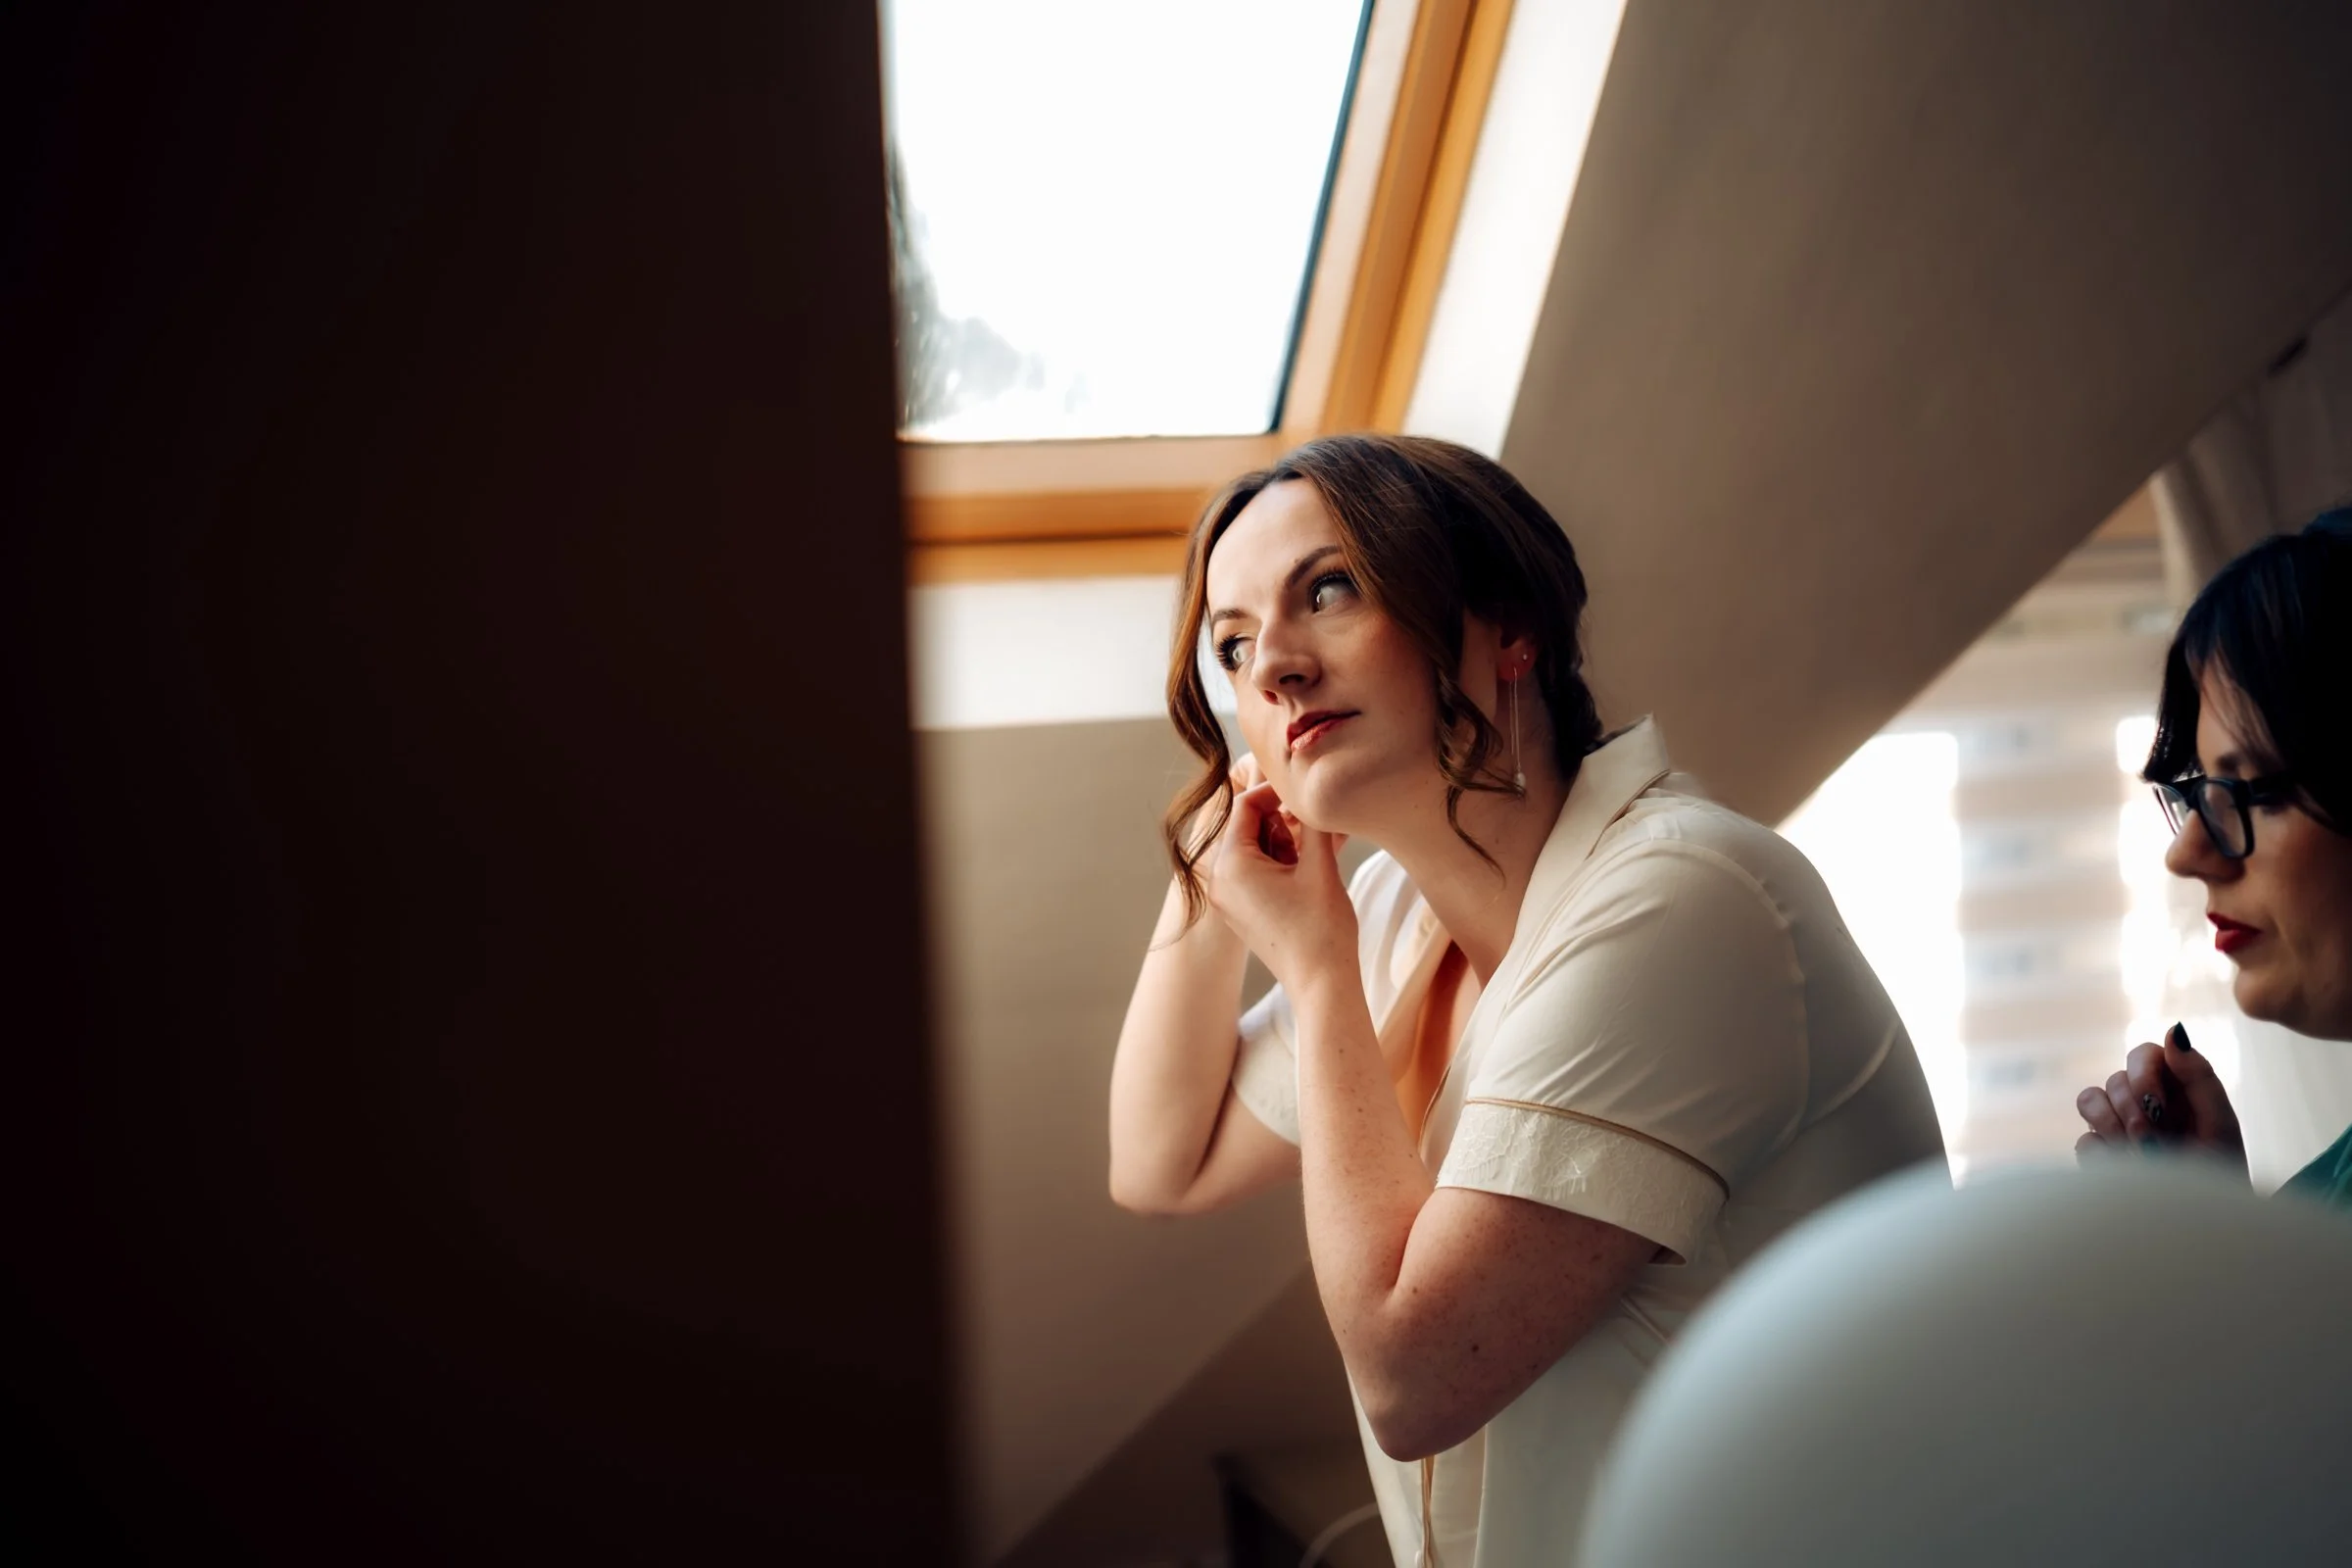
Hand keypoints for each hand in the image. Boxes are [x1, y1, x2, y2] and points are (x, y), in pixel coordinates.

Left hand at [1205, 779, 1358, 995]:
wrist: (1321, 984)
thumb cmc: (1321, 928)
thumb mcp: (1320, 865)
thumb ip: (1311, 821)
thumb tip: (1310, 791)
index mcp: (1231, 865)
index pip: (1244, 806)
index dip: (1275, 792)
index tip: (1305, 793)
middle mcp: (1219, 880)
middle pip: (1246, 827)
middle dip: (1281, 820)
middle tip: (1315, 826)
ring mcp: (1227, 898)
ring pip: (1253, 849)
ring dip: (1283, 842)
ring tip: (1315, 853)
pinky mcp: (1240, 911)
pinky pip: (1254, 872)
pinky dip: (1279, 862)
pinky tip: (1307, 870)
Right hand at [2074, 1024, 2245, 1179]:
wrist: (2202, 1225)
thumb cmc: (2219, 1174)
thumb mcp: (2220, 1124)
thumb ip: (2199, 1076)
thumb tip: (2172, 1030)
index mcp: (2175, 1089)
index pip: (2143, 1053)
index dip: (2143, 1071)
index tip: (2158, 1102)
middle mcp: (2143, 1103)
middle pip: (2115, 1078)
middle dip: (2133, 1108)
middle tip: (2154, 1139)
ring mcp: (2118, 1128)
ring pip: (2089, 1100)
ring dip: (2115, 1127)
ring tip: (2142, 1155)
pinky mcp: (2100, 1154)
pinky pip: (2085, 1140)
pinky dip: (2108, 1156)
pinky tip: (2130, 1171)